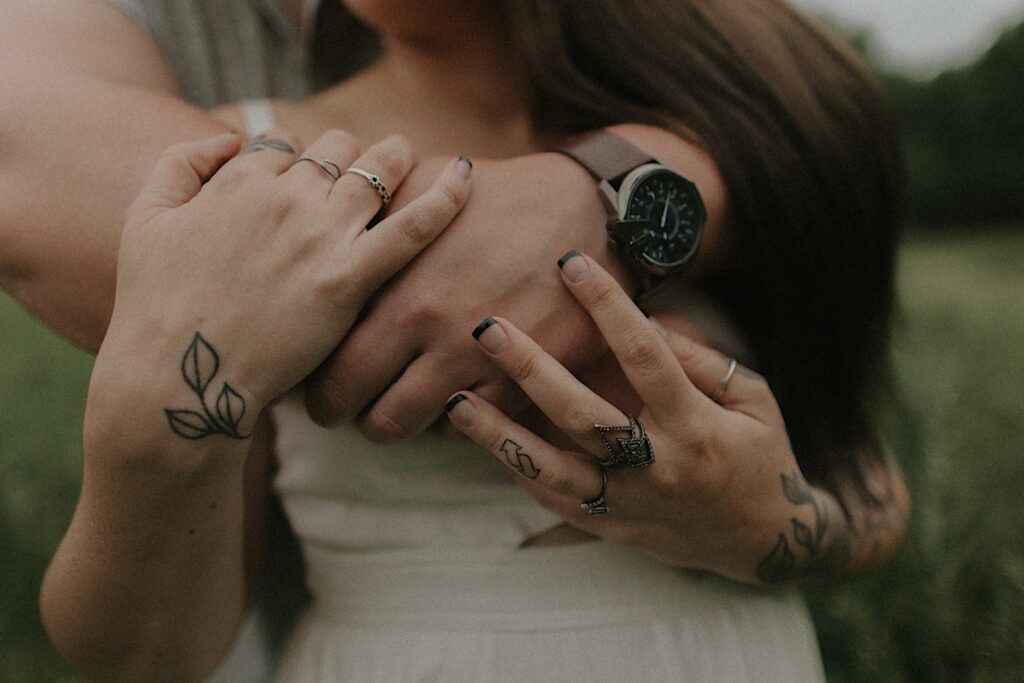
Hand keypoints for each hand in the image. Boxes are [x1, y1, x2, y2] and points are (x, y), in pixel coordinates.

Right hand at [99, 131, 470, 422]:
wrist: (182, 375)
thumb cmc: (157, 304)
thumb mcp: (147, 218)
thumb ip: (182, 163)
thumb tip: (230, 139)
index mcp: (241, 179)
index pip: (287, 143)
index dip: (298, 158)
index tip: (305, 180)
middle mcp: (287, 196)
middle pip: (336, 150)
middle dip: (348, 155)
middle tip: (362, 171)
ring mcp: (322, 235)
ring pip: (376, 173)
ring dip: (394, 158)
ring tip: (407, 156)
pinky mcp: (351, 277)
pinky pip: (413, 225)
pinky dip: (445, 196)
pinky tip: (467, 176)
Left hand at [302, 153, 633, 440]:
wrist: (584, 210)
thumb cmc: (494, 195)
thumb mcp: (421, 188)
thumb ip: (368, 218)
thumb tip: (320, 233)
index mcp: (401, 294)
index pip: (334, 371)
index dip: (316, 386)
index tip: (314, 382)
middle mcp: (436, 337)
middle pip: (367, 413)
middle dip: (347, 417)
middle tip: (345, 408)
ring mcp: (482, 363)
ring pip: (413, 428)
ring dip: (396, 422)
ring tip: (392, 404)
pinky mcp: (523, 380)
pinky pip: (467, 427)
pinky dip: (447, 420)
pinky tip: (443, 396)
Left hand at [443, 251, 844, 584]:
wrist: (762, 542)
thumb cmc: (759, 454)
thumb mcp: (753, 400)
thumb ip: (701, 359)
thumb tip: (648, 316)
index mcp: (696, 428)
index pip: (646, 357)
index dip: (609, 307)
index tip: (572, 264)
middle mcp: (657, 468)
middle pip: (583, 416)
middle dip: (532, 369)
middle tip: (486, 328)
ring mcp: (628, 505)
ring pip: (553, 471)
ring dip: (500, 435)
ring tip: (455, 400)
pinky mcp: (609, 527)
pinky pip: (553, 500)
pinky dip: (517, 469)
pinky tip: (482, 436)